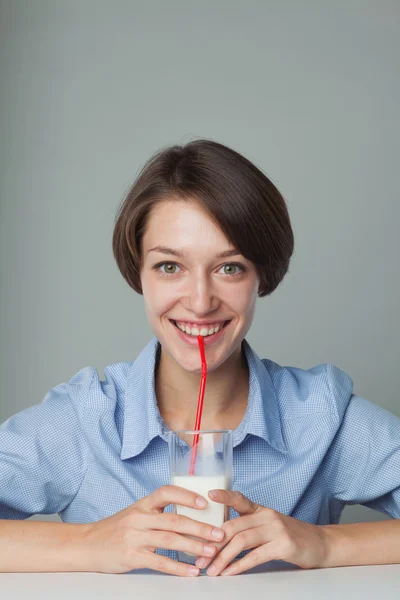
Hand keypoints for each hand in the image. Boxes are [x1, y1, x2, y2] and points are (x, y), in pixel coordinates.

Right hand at [83, 485, 224, 575]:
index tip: (205, 502)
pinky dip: (178, 568)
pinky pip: (159, 562)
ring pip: (170, 540)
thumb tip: (190, 515)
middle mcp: (140, 517)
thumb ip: (158, 513)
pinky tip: (191, 571)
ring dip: (194, 547)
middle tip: (219, 533)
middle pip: (174, 520)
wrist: (87, 545)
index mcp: (143, 504)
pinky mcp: (131, 556)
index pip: (167, 492)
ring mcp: (135, 537)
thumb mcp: (136, 513)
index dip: (186, 496)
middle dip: (200, 527)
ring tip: (211, 552)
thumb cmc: (116, 529)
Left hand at [195, 489, 328, 575]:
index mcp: (260, 510)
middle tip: (200, 559)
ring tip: (211, 570)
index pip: (239, 499)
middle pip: (234, 526)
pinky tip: (229, 573)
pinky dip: (239, 565)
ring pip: (242, 541)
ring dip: (223, 558)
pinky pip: (256, 556)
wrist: (320, 544)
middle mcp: (267, 515)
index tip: (208, 495)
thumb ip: (248, 527)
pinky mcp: (284, 545)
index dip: (224, 496)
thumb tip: (218, 539)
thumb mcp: (268, 526)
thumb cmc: (289, 536)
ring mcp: (276, 529)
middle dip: (213, 544)